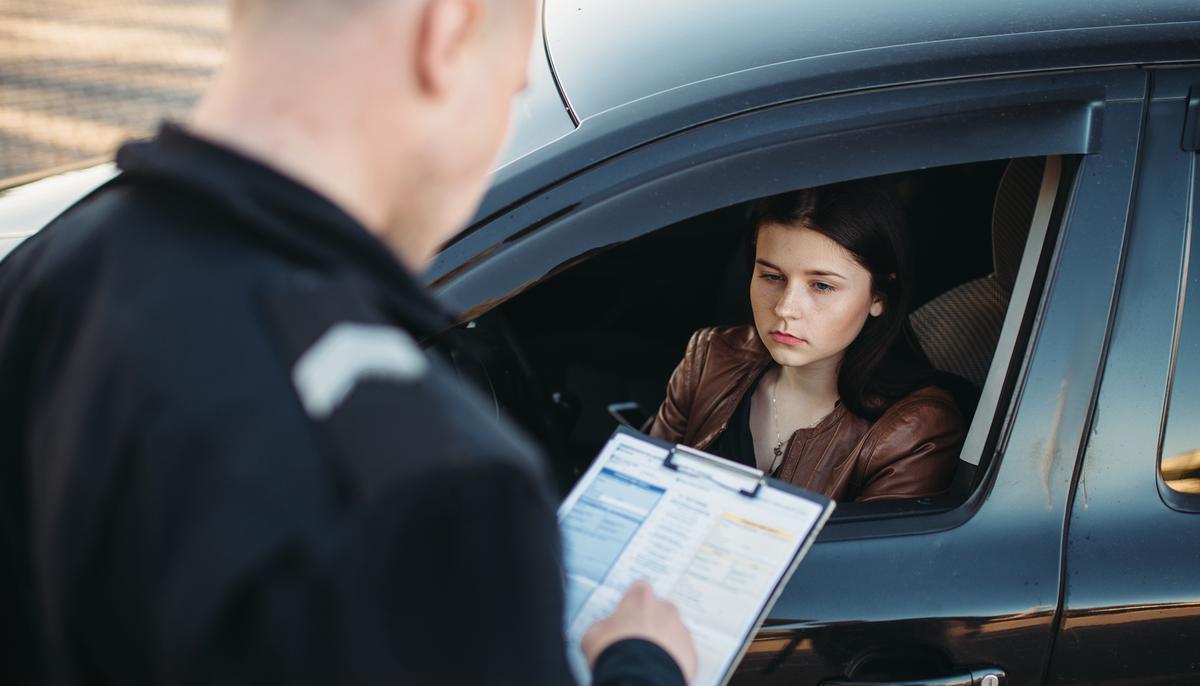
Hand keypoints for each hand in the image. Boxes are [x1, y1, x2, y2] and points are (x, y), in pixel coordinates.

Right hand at [581, 580, 697, 683]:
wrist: (638, 678)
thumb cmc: (613, 651)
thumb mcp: (593, 634)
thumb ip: (604, 625)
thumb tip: (605, 629)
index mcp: (641, 599)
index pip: (639, 589)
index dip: (632, 603)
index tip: (627, 614)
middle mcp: (665, 609)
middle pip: (659, 610)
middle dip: (650, 622)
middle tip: (637, 641)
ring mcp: (681, 630)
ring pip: (673, 632)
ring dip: (663, 641)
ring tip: (648, 659)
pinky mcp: (691, 653)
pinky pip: (682, 653)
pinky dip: (673, 660)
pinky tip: (659, 669)